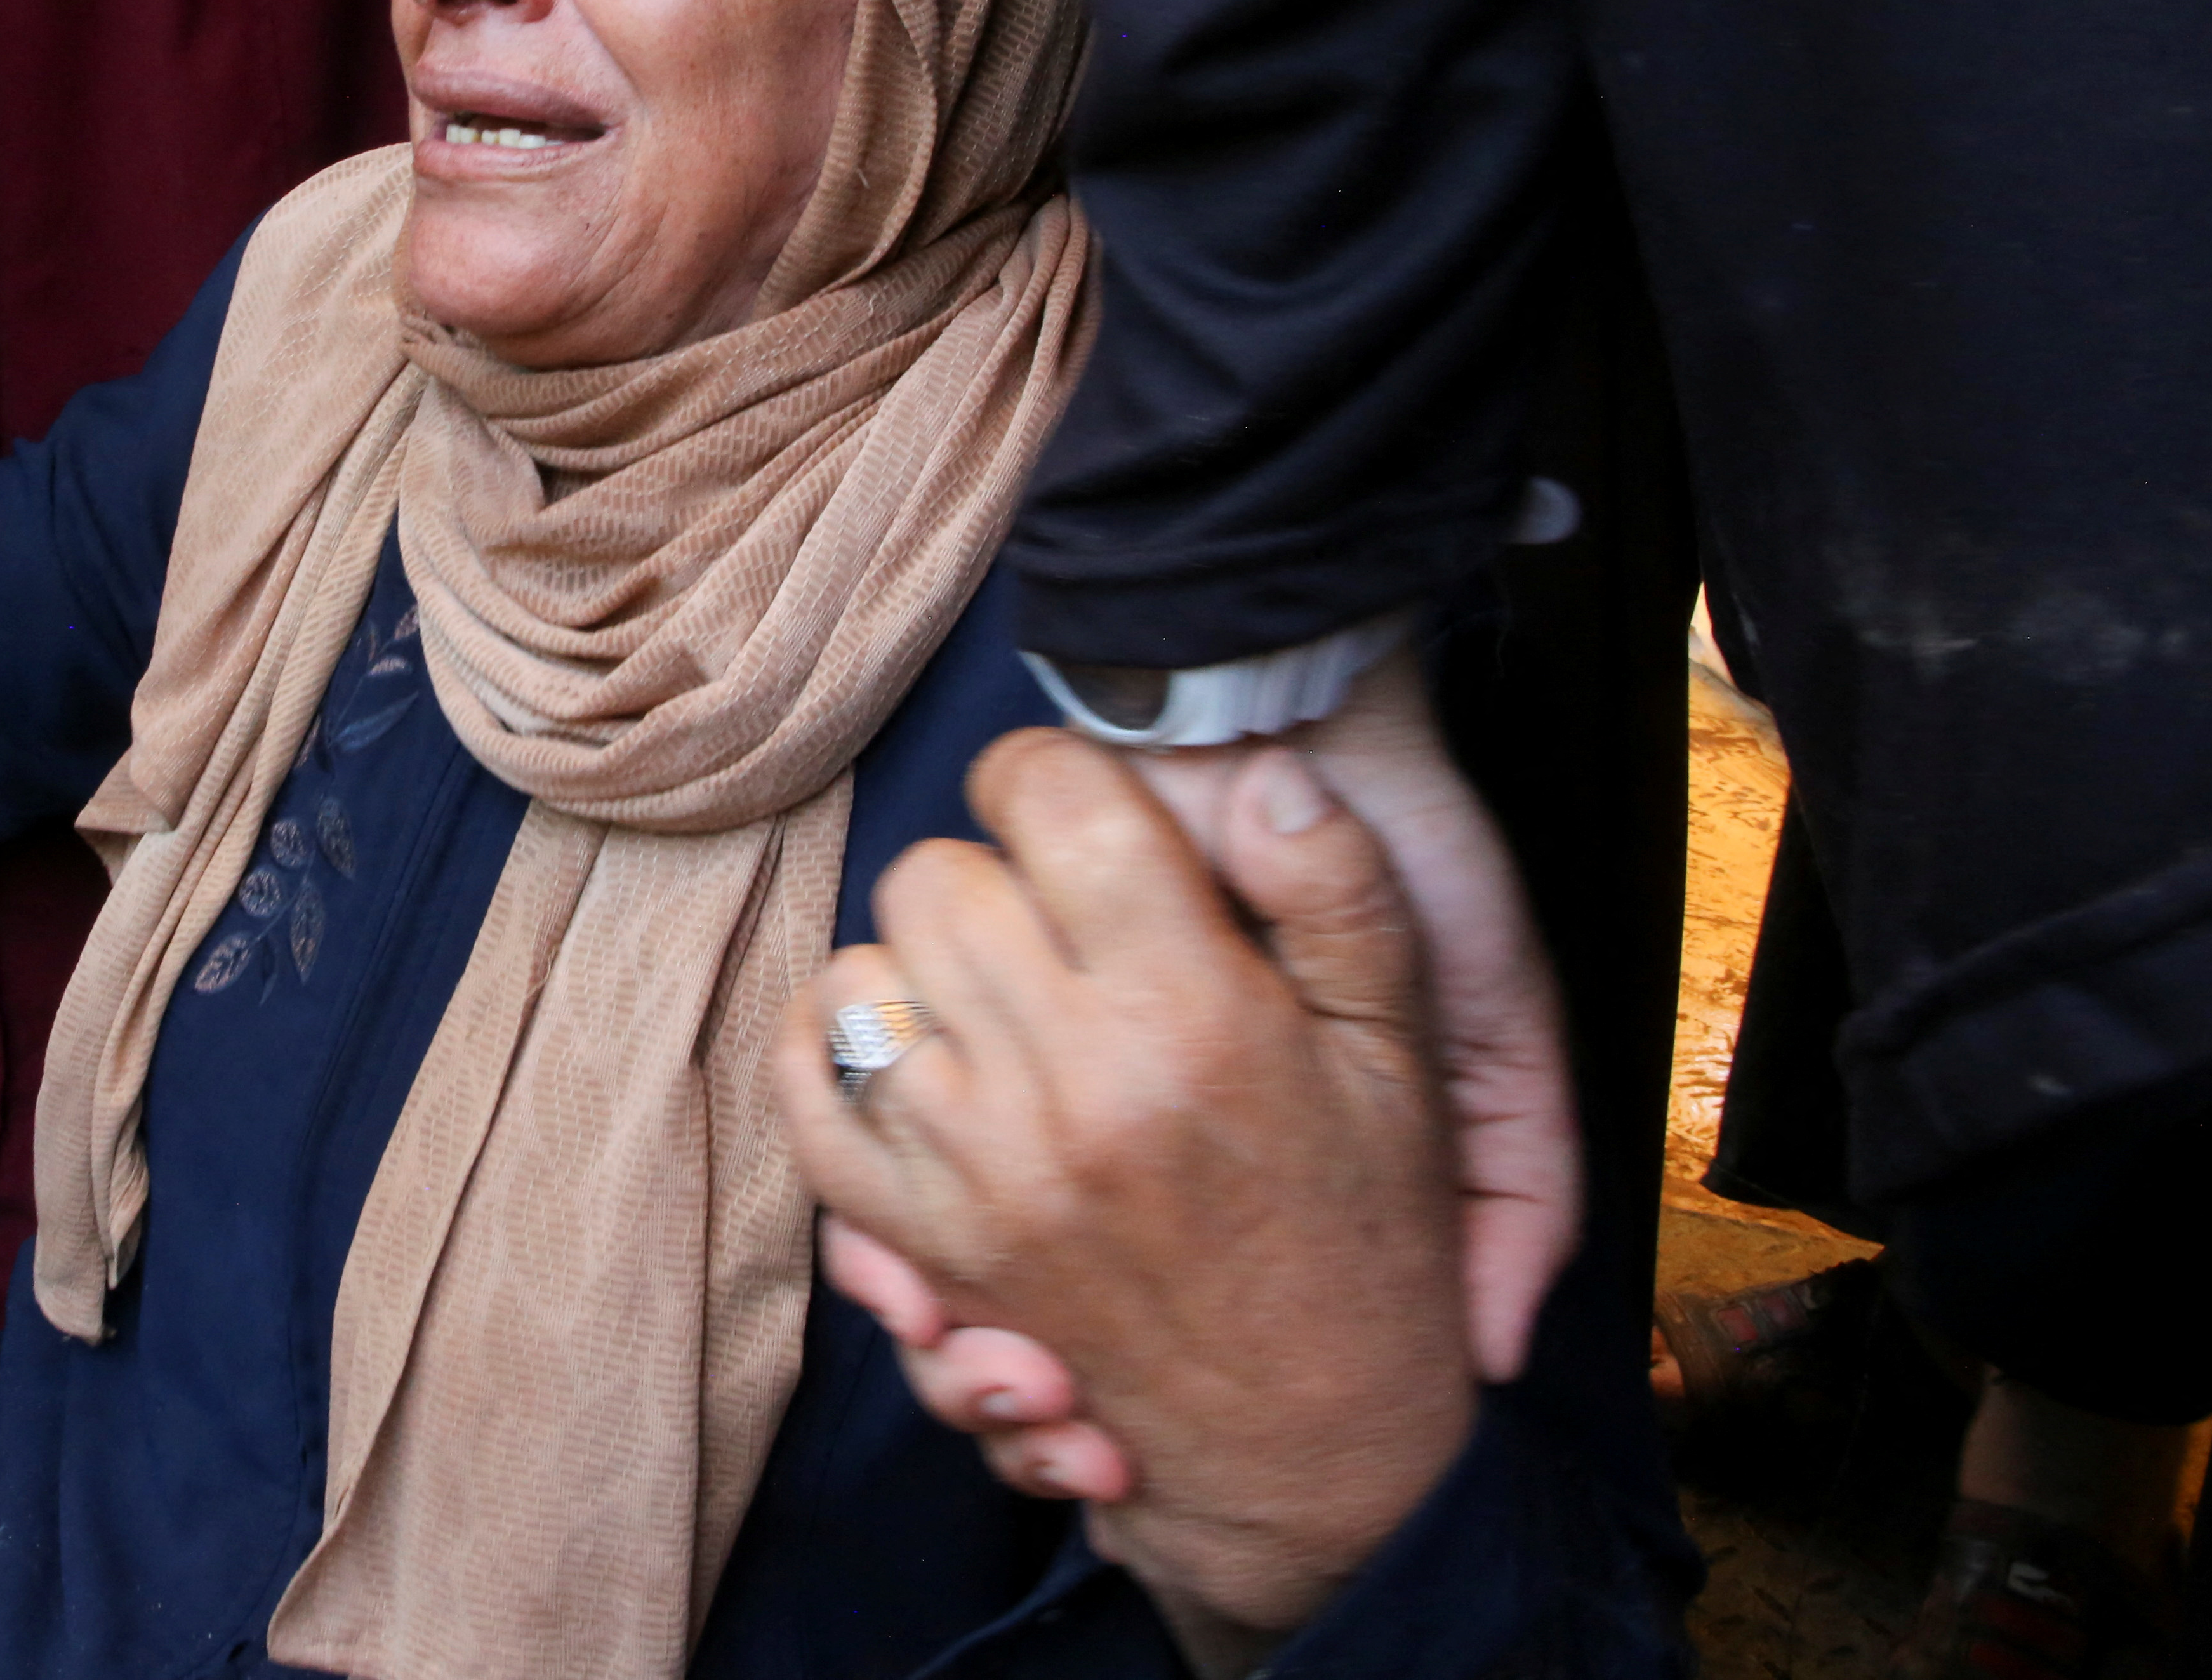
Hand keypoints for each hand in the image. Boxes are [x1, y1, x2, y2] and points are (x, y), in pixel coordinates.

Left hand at [778, 734, 1479, 1673]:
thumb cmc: (1371, 1224)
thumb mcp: (1401, 1046)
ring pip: (862, 978)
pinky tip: (906, 1042)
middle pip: (934, 878)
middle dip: (988, 874)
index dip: (1051, 777)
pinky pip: (810, 1099)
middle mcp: (1071, 1090)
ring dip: (917, 967)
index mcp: (1192, 1016)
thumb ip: (1338, 890)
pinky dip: (833, 1052)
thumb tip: (1270, 771)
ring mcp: (981, 1173)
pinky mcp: (928, 1242)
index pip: (1046, 798)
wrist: (1323, 1440)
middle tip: (1056, 919)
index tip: (1080, 811)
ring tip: (999, 994)